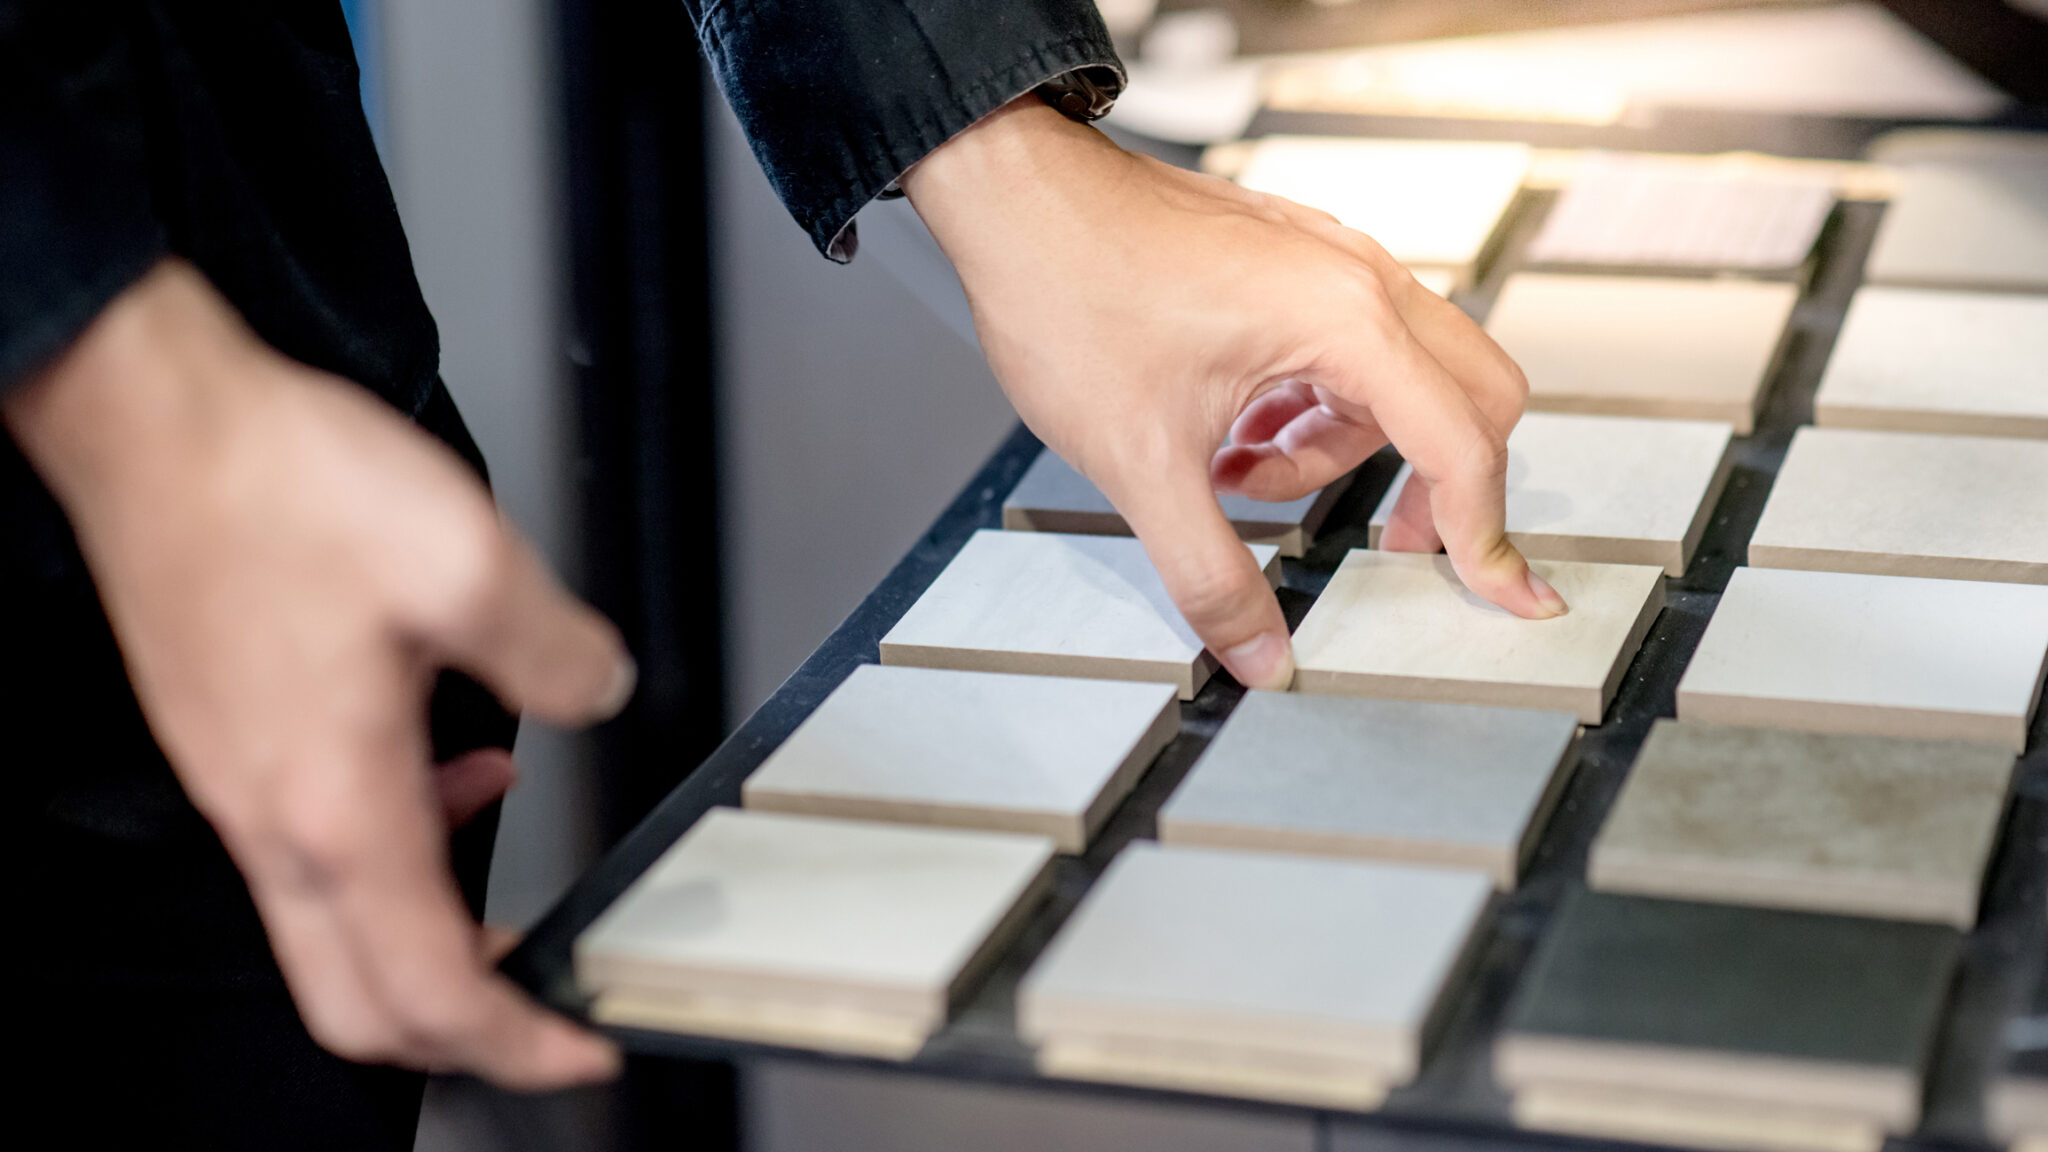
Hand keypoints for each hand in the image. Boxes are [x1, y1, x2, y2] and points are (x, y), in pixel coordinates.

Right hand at [2, 260, 629, 1088]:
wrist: (154, 423)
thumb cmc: (275, 485)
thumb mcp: (464, 560)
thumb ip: (554, 649)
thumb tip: (595, 689)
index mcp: (336, 806)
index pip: (429, 992)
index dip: (516, 1044)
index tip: (580, 1049)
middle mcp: (275, 819)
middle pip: (360, 1001)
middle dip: (460, 1031)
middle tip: (543, 1013)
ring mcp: (244, 787)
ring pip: (336, 929)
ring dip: (431, 937)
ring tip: (512, 910)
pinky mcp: (235, 742)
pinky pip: (319, 845)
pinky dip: (401, 845)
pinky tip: (456, 768)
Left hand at [902, 99, 1564, 689]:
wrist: (1015, 197)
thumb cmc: (1071, 291)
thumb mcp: (1141, 463)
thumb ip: (1210, 573)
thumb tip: (1258, 652)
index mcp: (1345, 321)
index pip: (1460, 447)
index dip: (1485, 537)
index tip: (1509, 596)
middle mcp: (1358, 280)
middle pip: (1469, 400)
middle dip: (1436, 487)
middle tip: (1383, 543)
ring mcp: (1329, 262)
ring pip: (1399, 379)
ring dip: (1341, 448)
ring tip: (1239, 475)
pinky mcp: (1294, 261)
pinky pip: (1347, 349)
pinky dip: (1311, 407)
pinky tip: (1231, 431)